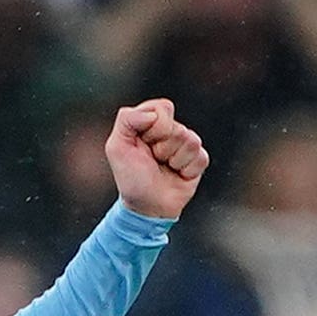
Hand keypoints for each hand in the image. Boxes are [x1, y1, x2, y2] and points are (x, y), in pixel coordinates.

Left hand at [106, 99, 206, 220]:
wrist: (147, 207)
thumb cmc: (131, 178)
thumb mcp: (116, 147)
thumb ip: (127, 119)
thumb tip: (154, 114)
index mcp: (150, 122)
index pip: (162, 108)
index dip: (154, 127)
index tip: (143, 144)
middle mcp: (169, 130)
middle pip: (177, 127)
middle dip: (162, 147)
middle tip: (153, 160)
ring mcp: (185, 145)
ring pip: (190, 141)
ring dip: (174, 160)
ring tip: (165, 168)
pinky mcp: (198, 160)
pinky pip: (200, 157)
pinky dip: (187, 170)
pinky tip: (178, 175)